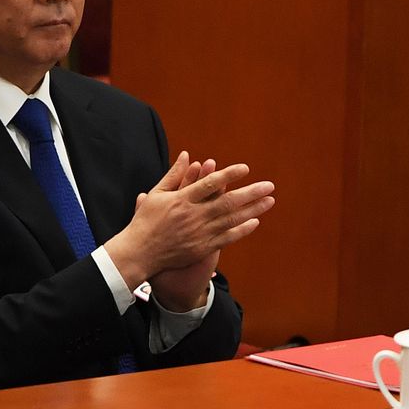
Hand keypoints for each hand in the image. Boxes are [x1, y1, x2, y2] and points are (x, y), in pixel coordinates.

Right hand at [105, 152, 274, 293]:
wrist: (139, 253)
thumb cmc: (146, 221)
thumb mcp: (156, 194)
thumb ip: (175, 174)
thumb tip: (188, 155)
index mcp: (182, 200)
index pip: (210, 184)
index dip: (228, 175)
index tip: (245, 168)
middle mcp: (193, 216)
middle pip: (228, 202)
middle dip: (251, 193)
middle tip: (270, 185)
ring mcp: (199, 233)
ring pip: (231, 220)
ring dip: (253, 210)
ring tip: (269, 200)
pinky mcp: (202, 248)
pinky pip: (227, 238)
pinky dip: (242, 230)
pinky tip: (255, 221)